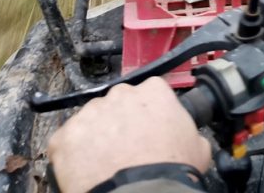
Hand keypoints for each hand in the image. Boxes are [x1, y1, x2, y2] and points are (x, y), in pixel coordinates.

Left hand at [48, 78, 211, 192]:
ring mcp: (89, 114)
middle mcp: (119, 95)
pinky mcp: (65, 137)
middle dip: (120, 123)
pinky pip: (66, 143)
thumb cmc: (170, 171)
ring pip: (91, 122)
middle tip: (127, 150)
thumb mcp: (198, 145)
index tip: (149, 130)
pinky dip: (73, 156)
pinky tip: (87, 172)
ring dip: (96, 138)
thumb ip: (186, 128)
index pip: (150, 93)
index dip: (149, 114)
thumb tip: (185, 134)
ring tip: (107, 164)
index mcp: (153, 91)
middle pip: (117, 104)